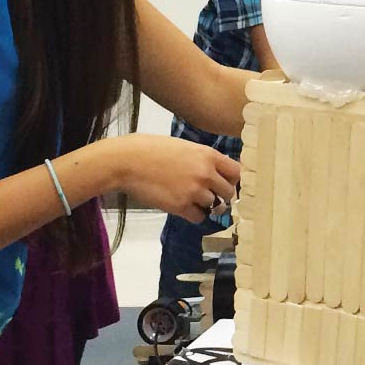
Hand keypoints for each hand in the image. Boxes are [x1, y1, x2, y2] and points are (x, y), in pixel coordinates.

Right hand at [110, 136, 239, 223]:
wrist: (128, 161)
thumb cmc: (152, 149)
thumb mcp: (184, 147)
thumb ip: (203, 159)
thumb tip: (217, 172)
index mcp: (208, 155)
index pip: (237, 172)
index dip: (232, 179)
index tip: (225, 182)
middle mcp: (206, 173)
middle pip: (229, 192)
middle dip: (220, 194)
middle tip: (209, 193)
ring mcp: (194, 191)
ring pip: (215, 206)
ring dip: (206, 205)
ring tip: (191, 198)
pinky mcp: (181, 206)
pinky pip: (199, 217)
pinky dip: (194, 214)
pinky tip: (184, 206)